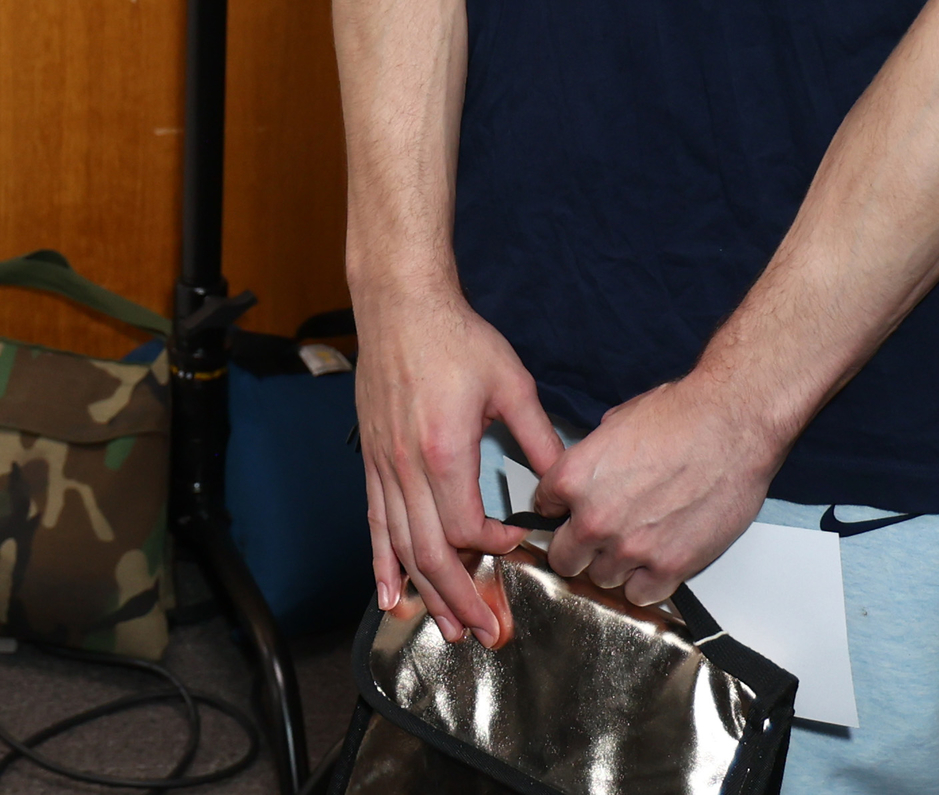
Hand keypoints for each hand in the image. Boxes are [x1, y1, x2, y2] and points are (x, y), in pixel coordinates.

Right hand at [354, 274, 561, 647]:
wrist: (400, 305)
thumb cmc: (453, 337)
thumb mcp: (510, 383)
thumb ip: (539, 437)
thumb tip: (567, 477)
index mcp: (445, 451)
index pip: (465, 527)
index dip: (491, 549)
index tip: (515, 547)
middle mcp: (407, 467)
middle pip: (431, 553)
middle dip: (461, 599)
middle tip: (486, 632)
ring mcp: (384, 467)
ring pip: (402, 548)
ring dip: (426, 594)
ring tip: (448, 629)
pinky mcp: (371, 461)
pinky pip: (375, 524)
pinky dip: (381, 564)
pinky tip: (391, 595)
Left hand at [535, 370, 786, 611]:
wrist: (732, 425)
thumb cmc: (682, 415)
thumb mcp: (617, 423)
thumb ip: (593, 459)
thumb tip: (591, 474)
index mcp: (573, 478)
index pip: (545, 508)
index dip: (561, 509)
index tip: (572, 512)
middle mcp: (594, 518)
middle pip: (565, 558)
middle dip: (580, 547)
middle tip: (602, 535)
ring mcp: (631, 548)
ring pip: (602, 579)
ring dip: (616, 565)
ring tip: (639, 542)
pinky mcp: (669, 567)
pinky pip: (640, 595)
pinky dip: (646, 582)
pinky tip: (657, 560)